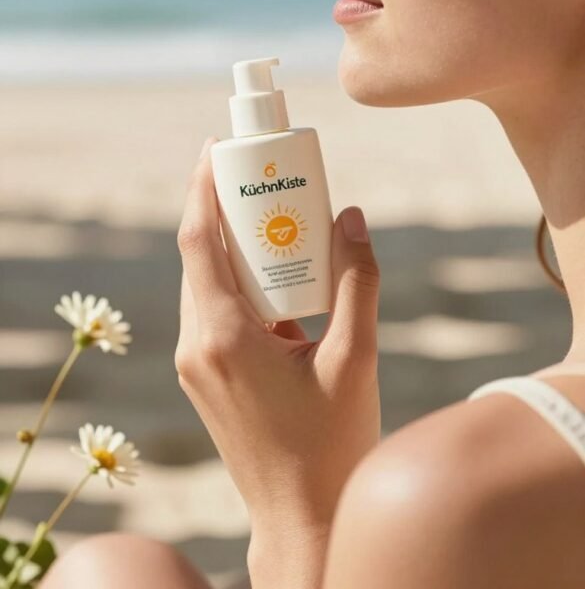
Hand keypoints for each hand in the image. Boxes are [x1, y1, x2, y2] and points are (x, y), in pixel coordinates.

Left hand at [175, 135, 380, 536]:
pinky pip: (215, 310)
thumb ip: (357, 281)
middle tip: (267, 173)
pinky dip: (240, 282)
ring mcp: (197, 365)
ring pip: (206, 283)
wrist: (303, 519)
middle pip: (201, 255)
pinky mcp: (207, 377)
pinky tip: (283, 277)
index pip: (198, 240)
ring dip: (236, 246)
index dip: (202, 185)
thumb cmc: (331, 446)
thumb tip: (351, 217)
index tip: (217, 145)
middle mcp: (197, 347)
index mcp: (222, 337)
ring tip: (280, 218)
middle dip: (228, 208)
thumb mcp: (356, 359)